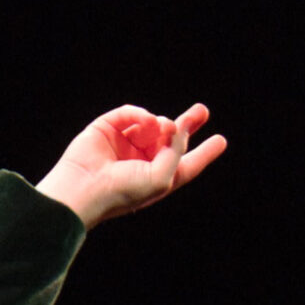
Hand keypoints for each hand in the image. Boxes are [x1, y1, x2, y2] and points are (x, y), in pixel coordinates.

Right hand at [37, 103, 225, 229]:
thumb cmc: (121, 193)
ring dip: (161, 125)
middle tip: (201, 111)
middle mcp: (142, 161)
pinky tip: (147, 121)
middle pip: (171, 139)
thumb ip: (177, 152)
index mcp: (156, 179)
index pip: (185, 165)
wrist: (84, 189)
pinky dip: (140, 115)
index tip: (220, 141)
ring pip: (153, 124)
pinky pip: (131, 114)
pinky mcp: (108, 129)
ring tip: (162, 128)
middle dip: (186, 124)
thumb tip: (179, 125)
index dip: (204, 154)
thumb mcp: (161, 178)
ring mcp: (125, 144)